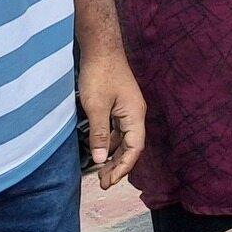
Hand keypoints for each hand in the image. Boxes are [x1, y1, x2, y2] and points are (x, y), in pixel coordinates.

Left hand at [77, 49, 145, 189]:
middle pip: (131, 146)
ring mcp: (128, 109)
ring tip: (101, 171)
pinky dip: (110, 143)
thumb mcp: (96, 106)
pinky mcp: (120, 104)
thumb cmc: (100, 74)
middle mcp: (135, 113)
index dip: (123, 167)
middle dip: (119, 166)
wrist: (102, 48)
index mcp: (134, 115)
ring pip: (124, 139)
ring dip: (114, 156)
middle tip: (103, 183)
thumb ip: (99, 134)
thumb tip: (100, 160)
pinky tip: (100, 149)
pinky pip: (118, 130)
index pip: (134, 148)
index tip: (110, 181)